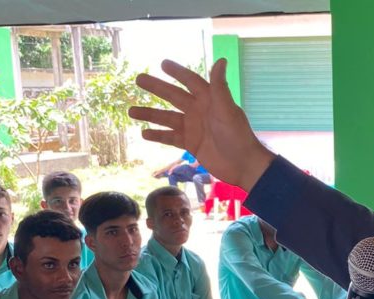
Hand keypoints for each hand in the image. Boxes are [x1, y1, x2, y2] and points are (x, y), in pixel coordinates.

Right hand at [129, 59, 274, 190]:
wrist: (242, 164)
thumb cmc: (237, 135)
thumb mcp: (227, 110)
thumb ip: (220, 86)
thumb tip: (221, 60)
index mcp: (209, 99)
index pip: (191, 81)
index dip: (178, 72)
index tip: (163, 63)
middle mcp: (199, 111)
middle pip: (174, 96)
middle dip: (157, 88)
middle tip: (138, 79)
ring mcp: (194, 128)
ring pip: (167, 118)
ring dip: (150, 114)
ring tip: (131, 111)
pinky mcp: (191, 144)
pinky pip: (171, 138)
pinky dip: (158, 135)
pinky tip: (144, 133)